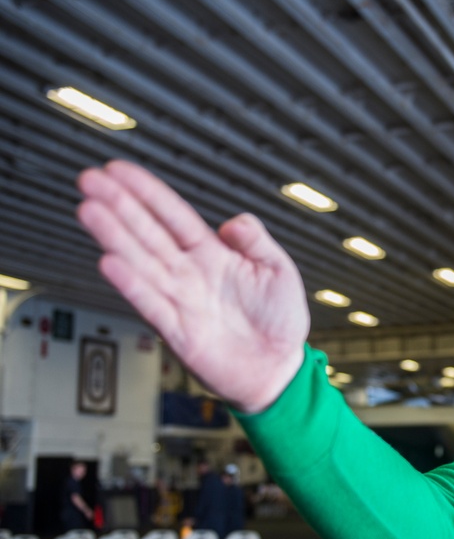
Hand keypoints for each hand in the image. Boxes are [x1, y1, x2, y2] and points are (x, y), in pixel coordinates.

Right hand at [77, 160, 308, 411]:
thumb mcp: (279, 270)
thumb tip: (232, 222)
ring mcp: (181, 300)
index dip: (147, 193)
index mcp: (213, 254)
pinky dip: (131, 285)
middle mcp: (190, 274)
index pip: (173, 216)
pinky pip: (151, 303)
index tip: (118, 170)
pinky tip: (110, 263)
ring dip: (114, 237)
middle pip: (147, 233)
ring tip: (90, 211)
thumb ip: (257, 241)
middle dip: (118, 206)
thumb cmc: (280, 320)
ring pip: (141, 262)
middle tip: (89, 180)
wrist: (279, 368)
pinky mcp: (178, 331)